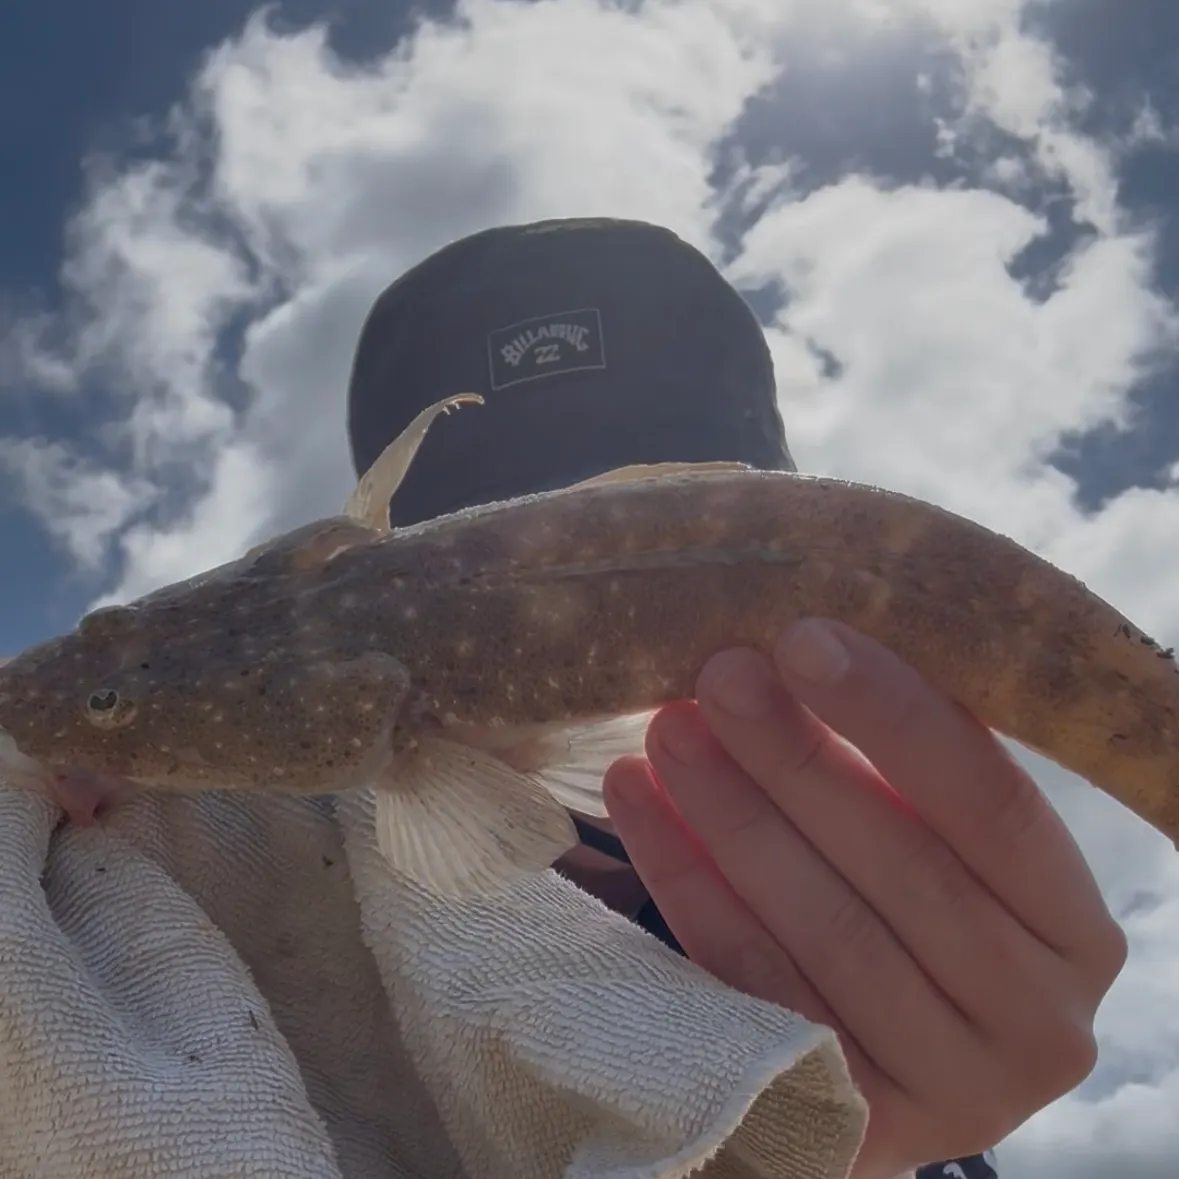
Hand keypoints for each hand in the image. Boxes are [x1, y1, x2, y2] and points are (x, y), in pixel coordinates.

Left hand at [602, 619, 1126, 1178]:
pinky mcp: (850, 1119)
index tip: (802, 638)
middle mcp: (1033, 1015)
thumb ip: (899, 764)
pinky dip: (688, 886)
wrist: (901, 1054)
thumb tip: (796, 643)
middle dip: (795, 758)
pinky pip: (751, 986)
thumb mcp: (941, 838)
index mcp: (1071, 924)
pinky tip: (639, 803)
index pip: (993, 802)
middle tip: (718, 673)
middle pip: (901, 868)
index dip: (895, 716)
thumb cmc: (921, 907)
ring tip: (667, 730)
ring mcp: (944, 1085)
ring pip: (823, 931)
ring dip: (731, 816)